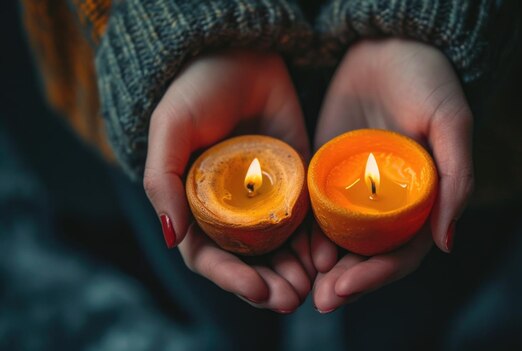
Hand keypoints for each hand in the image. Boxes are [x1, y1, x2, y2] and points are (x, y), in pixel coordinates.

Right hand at [143, 51, 313, 312]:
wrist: (243, 54)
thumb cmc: (198, 90)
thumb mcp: (171, 129)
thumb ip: (161, 180)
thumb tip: (170, 236)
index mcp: (197, 205)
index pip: (210, 256)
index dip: (231, 278)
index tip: (257, 289)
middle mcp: (232, 209)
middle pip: (249, 261)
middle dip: (269, 285)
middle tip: (292, 299)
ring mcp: (268, 198)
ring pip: (281, 248)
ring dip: (295, 272)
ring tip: (313, 286)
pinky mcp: (298, 182)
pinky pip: (308, 220)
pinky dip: (316, 243)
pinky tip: (327, 256)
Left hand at [311, 39, 473, 311]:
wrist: (388, 46)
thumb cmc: (428, 81)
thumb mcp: (450, 123)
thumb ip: (456, 179)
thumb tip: (447, 243)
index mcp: (422, 200)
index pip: (401, 252)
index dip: (376, 275)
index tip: (345, 287)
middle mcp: (387, 203)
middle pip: (367, 255)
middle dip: (345, 281)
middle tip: (320, 299)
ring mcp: (355, 190)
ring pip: (339, 240)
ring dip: (322, 266)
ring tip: (300, 283)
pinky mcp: (327, 172)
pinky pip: (314, 209)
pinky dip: (305, 234)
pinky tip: (290, 248)